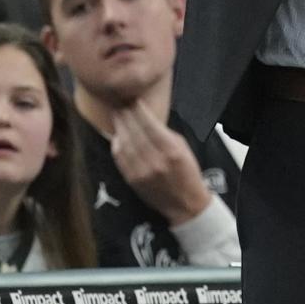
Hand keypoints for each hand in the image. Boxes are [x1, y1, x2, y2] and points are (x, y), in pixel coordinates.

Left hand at [111, 100, 211, 225]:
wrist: (185, 204)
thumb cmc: (188, 171)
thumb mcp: (183, 147)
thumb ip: (164, 133)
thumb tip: (147, 119)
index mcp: (170, 149)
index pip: (149, 124)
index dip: (139, 110)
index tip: (133, 99)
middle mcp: (154, 160)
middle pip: (135, 132)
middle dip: (126, 115)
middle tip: (120, 102)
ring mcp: (141, 171)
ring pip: (125, 144)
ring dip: (119, 127)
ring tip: (116, 114)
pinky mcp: (132, 180)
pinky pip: (120, 159)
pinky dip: (117, 145)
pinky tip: (117, 135)